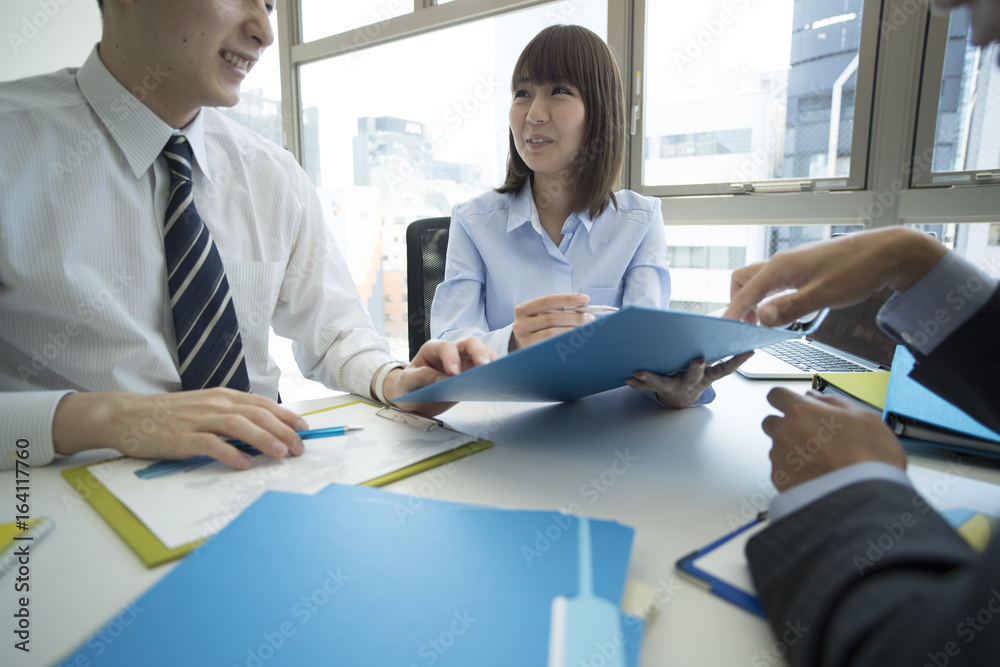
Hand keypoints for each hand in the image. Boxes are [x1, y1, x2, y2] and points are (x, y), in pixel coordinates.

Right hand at [53, 389, 308, 469]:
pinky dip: (230, 454)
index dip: (286, 416)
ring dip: (264, 440)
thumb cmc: (170, 416)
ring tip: (282, 454)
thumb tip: (261, 435)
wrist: (128, 415)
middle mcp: (215, 404)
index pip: (262, 405)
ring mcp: (199, 420)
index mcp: (222, 397)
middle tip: (300, 447)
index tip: (304, 429)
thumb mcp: (204, 409)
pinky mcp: (183, 437)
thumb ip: (231, 418)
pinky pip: (211, 445)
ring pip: (239, 426)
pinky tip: (244, 465)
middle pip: (257, 415)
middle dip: (283, 431)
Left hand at [383, 337, 496, 417]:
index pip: (445, 347)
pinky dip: (494, 371)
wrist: (413, 397)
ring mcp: (464, 362)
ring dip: (491, 360)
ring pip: (482, 352)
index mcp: (432, 350)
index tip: (454, 374)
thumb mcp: (406, 383)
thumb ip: (421, 377)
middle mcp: (451, 352)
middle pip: (470, 343)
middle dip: (478, 352)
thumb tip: (443, 379)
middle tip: (484, 366)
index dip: (451, 358)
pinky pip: (486, 368)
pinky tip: (498, 380)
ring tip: (497, 372)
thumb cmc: (407, 386)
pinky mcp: (472, 373)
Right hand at [509, 293, 595, 351]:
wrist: (520, 345)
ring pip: (552, 333)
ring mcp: (524, 340)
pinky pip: (551, 346)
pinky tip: (575, 339)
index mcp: (523, 309)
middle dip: (574, 317)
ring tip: (585, 329)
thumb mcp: (540, 314)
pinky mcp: (530, 352)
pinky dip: (566, 341)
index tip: (585, 299)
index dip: (568, 299)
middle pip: (552, 318)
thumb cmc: (536, 327)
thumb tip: (583, 305)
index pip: (548, 300)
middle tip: (590, 317)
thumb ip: (557, 309)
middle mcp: (520, 324)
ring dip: (572, 330)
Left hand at [625, 352, 752, 407]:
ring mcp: (674, 386)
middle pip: (695, 375)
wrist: (680, 400)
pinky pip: (646, 388)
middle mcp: (691, 382)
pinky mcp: (659, 388)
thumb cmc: (694, 376)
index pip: (725, 369)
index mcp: (707, 376)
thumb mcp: (709, 370)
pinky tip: (628, 378)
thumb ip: (718, 355)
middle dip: (697, 368)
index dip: (737, 361)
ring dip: (652, 377)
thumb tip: (735, 332)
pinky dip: (637, 384)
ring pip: (664, 382)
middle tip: (698, 360)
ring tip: (640, 372)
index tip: (748, 351)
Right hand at [723, 227, 944, 326]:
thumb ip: (789, 308)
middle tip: (746, 327)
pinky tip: (786, 311)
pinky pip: (776, 283)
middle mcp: (782, 263)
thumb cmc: (858, 270)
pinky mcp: (803, 268)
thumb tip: (760, 318)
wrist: (887, 252)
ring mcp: (792, 264)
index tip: (725, 330)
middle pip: (743, 281)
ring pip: (760, 282)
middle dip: (739, 304)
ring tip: (765, 324)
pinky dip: (772, 298)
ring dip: (756, 302)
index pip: (744, 292)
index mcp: (781, 268)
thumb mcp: (823, 295)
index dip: (733, 313)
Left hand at [761, 388, 905, 490]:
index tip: (795, 405)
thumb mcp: (863, 417)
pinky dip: (793, 472)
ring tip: (820, 461)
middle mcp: (784, 432)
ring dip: (792, 450)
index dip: (786, 400)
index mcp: (801, 411)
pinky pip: (781, 470)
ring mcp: (779, 458)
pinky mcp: (780, 481)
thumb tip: (816, 398)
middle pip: (772, 422)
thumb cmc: (869, 458)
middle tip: (811, 436)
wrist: (866, 498)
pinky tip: (815, 476)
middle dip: (786, 426)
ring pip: (777, 447)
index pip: (776, 395)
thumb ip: (833, 403)